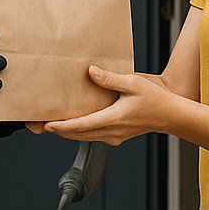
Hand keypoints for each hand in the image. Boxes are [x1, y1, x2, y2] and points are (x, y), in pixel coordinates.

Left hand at [32, 66, 175, 144]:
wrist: (173, 115)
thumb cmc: (156, 99)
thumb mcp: (133, 83)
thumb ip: (110, 79)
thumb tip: (91, 72)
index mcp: (113, 120)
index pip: (80, 126)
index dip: (61, 126)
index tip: (46, 125)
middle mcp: (111, 132)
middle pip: (77, 135)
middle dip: (55, 131)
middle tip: (36, 126)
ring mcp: (114, 136)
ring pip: (83, 137)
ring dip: (65, 132)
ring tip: (48, 125)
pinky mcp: (116, 135)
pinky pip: (91, 135)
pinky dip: (78, 131)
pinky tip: (71, 125)